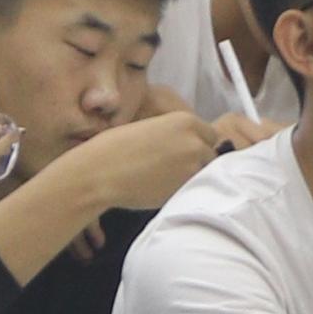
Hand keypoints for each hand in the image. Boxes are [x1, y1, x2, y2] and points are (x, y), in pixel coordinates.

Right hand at [75, 107, 264, 213]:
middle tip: (174, 170)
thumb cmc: (117, 148)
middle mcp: (195, 142)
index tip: (185, 153)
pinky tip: (161, 189)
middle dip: (198, 162)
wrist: (101, 172)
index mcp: (186, 121)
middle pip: (212, 155)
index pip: (211, 135)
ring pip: (204, 175)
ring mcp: (192, 168)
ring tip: (166, 181)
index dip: (199, 145)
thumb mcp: (152, 129)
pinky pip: (192, 191)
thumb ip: (176, 135)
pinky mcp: (184, 190)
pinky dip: (183, 192)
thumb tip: (192, 147)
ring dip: (192, 178)